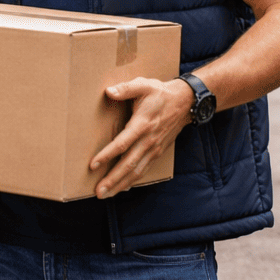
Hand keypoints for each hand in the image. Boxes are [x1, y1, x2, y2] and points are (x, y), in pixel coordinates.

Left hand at [88, 77, 192, 198]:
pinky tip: (122, 187)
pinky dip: (133, 180)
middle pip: (129, 164)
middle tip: (98, 192)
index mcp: (142, 124)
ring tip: (106, 195)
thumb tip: (109, 92)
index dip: (107, 155)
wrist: (186, 103)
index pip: (122, 143)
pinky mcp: (157, 152)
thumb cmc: (160, 93)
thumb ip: (125, 88)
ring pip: (137, 171)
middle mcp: (148, 140)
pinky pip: (144, 169)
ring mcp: (154, 148)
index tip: (93, 165)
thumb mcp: (143, 85)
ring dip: (121, 184)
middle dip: (113, 179)